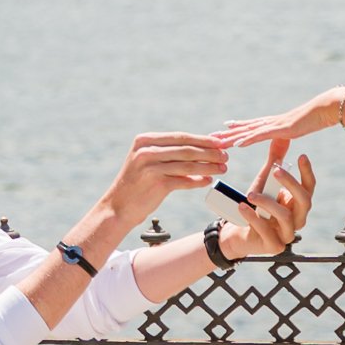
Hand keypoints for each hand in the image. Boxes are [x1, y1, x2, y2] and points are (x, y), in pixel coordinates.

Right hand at [104, 131, 229, 224]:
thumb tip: (202, 148)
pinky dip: (198, 180)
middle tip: (226, 156)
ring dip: (208, 166)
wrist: (118, 207)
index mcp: (145, 140)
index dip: (203, 140)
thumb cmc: (138, 184)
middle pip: (187, 149)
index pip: (181, 137)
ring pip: (188, 164)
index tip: (220, 143)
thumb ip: (170, 154)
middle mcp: (146, 150)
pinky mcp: (156, 183)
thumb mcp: (149, 162)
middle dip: (210, 152)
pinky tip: (208, 181)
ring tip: (223, 169)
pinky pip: (184, 180)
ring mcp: (150, 166)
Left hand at [214, 91, 343, 196]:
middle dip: (228, 133)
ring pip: (248, 132)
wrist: (323, 110)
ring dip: (232, 137)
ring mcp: (274, 125)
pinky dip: (248, 139)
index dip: (236, 128)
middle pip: (244, 129)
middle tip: (211, 136)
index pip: (251, 126)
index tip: (223, 130)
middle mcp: (270, 122)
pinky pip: (260, 136)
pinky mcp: (280, 129)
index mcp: (273, 123)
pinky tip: (237, 144)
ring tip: (218, 141)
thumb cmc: (314, 119)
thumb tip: (286, 134)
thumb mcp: (297, 128)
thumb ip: (289, 133)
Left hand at [225, 152, 314, 259]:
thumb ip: (274, 162)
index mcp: (297, 204)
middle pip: (304, 200)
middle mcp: (297, 219)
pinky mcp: (275, 246)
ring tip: (250, 194)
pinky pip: (267, 231)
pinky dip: (254, 218)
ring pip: (285, 217)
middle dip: (291, 184)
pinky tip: (243, 207)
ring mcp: (288, 234)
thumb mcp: (263, 182)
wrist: (237, 232)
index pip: (309, 187)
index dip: (307, 172)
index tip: (301, 155)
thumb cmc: (254, 206)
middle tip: (276, 170)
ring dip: (267, 202)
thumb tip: (282, 137)